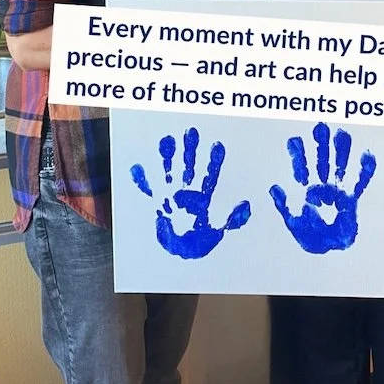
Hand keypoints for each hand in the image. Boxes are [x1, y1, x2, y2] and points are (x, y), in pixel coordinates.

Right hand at [130, 128, 250, 258]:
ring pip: (170, 170)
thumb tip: (246, 206)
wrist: (180, 252)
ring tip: (167, 140)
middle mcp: (188, 191)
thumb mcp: (219, 231)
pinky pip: (149, 189)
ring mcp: (172, 195)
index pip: (211, 174)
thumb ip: (232, 219)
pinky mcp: (158, 203)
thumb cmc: (199, 241)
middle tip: (192, 131)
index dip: (214, 161)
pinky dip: (143, 180)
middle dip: (191, 149)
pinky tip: (137, 167)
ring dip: (168, 157)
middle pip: (190, 166)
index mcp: (204, 197)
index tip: (218, 146)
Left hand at [269, 122, 376, 253]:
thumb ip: (283, 204)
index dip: (298, 155)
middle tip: (320, 127)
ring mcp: (338, 191)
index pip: (301, 168)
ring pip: (340, 167)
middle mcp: (323, 186)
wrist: (328, 250)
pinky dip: (364, 171)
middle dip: (321, 145)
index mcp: (307, 189)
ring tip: (342, 134)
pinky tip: (367, 156)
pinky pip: (359, 183)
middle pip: (322, 161)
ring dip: (341, 152)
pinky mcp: (352, 200)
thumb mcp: (291, 221)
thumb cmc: (309, 236)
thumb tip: (274, 188)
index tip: (294, 140)